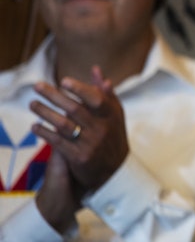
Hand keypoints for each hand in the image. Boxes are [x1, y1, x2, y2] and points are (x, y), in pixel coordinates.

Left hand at [31, 66, 129, 231]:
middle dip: (55, 96)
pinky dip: (45, 133)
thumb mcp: (114, 114)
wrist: (116, 172)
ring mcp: (91, 143)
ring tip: (32, 104)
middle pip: (75, 109)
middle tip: (37, 86)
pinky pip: (59, 142)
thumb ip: (104, 92)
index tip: (64, 81)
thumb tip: (96, 70)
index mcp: (111, 115)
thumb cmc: (112, 136)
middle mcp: (102, 128)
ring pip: (64, 124)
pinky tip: (34, 126)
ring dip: (46, 113)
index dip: (80, 89)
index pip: (96, 99)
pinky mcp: (79, 157)